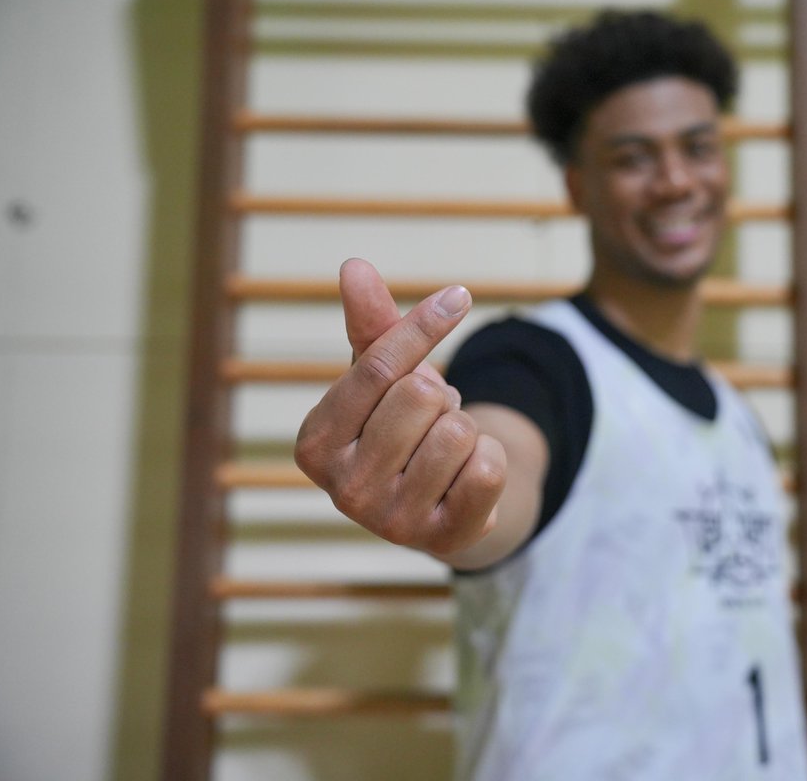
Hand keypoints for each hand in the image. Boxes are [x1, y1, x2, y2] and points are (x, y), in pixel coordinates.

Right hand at [294, 259, 506, 555]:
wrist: (440, 502)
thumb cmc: (401, 429)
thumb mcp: (383, 377)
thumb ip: (371, 326)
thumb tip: (353, 266)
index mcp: (315, 443)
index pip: (377, 366)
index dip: (424, 325)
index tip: (459, 295)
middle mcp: (343, 490)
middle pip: (423, 396)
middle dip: (441, 397)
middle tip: (429, 420)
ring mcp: (389, 522)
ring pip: (459, 432)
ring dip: (465, 430)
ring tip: (444, 451)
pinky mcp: (439, 540)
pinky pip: (487, 470)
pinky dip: (491, 460)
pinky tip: (466, 478)